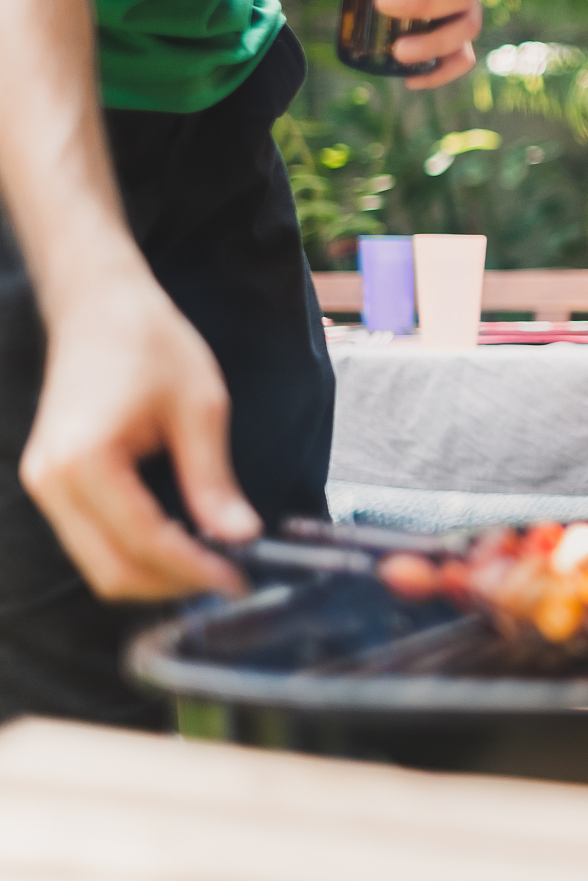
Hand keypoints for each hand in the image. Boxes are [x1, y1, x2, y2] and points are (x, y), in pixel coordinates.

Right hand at [19, 271, 255, 600]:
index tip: (241, 580)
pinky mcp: (51, 482)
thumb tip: (241, 537)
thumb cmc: (152, 344)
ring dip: (153, 575)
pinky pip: (91, 540)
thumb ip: (213, 480)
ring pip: (97, 563)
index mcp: (85, 461)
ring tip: (211, 564)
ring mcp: (44, 484)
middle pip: (110, 569)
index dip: (195, 570)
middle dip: (172, 584)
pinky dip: (134, 553)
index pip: (143, 542)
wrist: (100, 305)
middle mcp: (51, 482)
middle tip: (230, 579)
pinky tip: (179, 542)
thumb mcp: (200, 409)